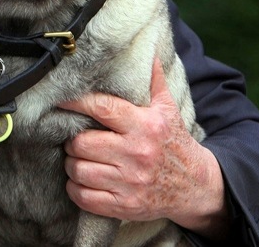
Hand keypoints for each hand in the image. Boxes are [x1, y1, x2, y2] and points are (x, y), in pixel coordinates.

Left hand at [57, 58, 229, 238]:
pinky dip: (76, 188)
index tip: (61, 100)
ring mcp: (130, 182)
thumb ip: (154, 81)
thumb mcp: (169, 110)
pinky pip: (84, 196)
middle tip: (77, 138)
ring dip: (72, 164)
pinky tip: (82, 180)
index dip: (76, 102)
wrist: (197, 187)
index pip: (101, 108)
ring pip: (79, 169)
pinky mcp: (124, 206)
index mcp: (145, 125)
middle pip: (82, 142)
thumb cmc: (174, 143)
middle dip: (73, 140)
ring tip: (79, 158)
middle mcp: (137, 153)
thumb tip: (147, 51)